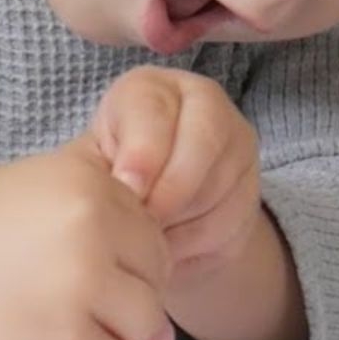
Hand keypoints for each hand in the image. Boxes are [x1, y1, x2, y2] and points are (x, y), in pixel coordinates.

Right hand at [0, 136, 174, 339]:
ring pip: (147, 325)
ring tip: (81, 338)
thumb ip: (96, 228)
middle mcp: (95, 225)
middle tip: (84, 310)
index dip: (128, 260)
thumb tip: (160, 313)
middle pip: (158, 277)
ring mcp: (81, 284)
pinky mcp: (64, 339)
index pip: (151, 231)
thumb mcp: (31, 196)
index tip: (88, 272)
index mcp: (89, 180)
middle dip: (133, 301)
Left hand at [90, 66, 263, 284]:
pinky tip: (169, 250)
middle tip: (144, 222)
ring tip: (149, 238)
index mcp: (151, 89)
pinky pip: (231, 224)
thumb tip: (128, 193)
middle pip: (203, 143)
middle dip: (170, 191)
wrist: (141, 205)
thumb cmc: (108, 178)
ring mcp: (235, 147)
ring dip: (181, 222)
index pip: (157, 111)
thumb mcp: (88, 166)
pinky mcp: (249, 193)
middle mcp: (203, 106)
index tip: (127, 190)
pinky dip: (197, 245)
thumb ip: (99, 172)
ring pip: (220, 188)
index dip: (144, 154)